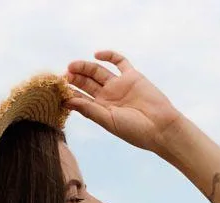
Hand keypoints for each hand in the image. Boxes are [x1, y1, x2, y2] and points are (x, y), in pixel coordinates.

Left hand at [62, 51, 182, 153]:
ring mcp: (119, 85)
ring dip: (85, 67)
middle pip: (87, 83)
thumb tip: (68, 101)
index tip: (58, 89)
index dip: (69, 93)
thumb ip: (89, 110)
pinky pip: (119, 61)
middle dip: (75, 78)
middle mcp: (108, 97)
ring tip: (73, 66)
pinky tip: (97, 55)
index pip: (81, 99)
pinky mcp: (132, 76)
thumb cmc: (135, 130)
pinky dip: (108, 55)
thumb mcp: (108, 121)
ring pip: (98, 71)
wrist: (160, 126)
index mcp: (101, 111)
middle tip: (64, 75)